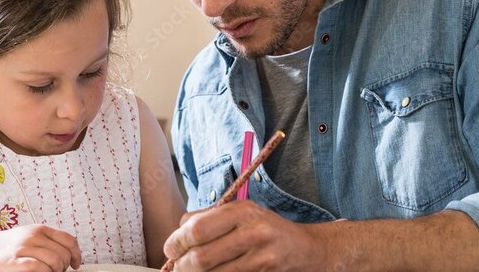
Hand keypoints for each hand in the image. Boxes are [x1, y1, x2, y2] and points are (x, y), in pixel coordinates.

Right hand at [0, 224, 81, 271]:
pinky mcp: (16, 262)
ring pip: (54, 261)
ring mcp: (24, 248)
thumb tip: (70, 254)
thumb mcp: (31, 236)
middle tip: (58, 271)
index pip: (69, 240)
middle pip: (63, 253)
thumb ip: (48, 241)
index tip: (76, 264)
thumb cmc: (11, 246)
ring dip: (56, 271)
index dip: (76, 254)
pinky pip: (39, 268)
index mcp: (40, 229)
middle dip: (64, 266)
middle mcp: (34, 236)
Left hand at [163, 200, 324, 270]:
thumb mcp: (242, 213)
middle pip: (201, 257)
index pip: (198, 229)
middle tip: (178, 267)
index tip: (170, 250)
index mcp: (243, 212)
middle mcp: (253, 233)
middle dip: (182, 266)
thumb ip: (209, 218)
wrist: (307, 250)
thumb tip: (177, 232)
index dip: (177, 242)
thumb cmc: (267, 229)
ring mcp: (261, 259)